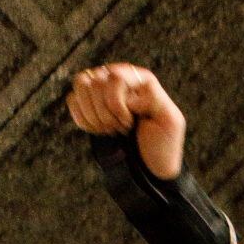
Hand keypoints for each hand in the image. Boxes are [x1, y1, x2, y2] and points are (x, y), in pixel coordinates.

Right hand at [67, 64, 184, 180]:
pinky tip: (98, 130)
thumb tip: (127, 97)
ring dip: (94, 116)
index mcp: (138, 78)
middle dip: (107, 114)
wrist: (149, 166)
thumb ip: (155, 98)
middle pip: (95, 82)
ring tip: (110, 129)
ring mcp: (100, 87)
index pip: (114, 78)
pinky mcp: (86, 102)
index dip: (118, 106)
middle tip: (121, 130)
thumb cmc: (162, 144)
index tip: (130, 125)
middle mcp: (117, 76)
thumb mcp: (170, 120)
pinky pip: (72, 100)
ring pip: (81, 85)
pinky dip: (83, 120)